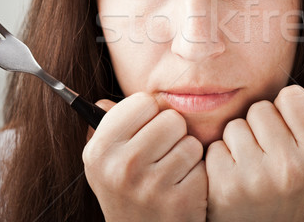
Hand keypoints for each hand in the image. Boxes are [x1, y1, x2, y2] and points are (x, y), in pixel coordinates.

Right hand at [82, 92, 206, 221]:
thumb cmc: (126, 188)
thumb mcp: (105, 162)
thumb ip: (107, 128)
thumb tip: (103, 101)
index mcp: (100, 150)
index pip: (143, 102)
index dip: (150, 114)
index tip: (146, 129)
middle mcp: (122, 167)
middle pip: (172, 119)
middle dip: (172, 133)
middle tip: (161, 154)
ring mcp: (151, 186)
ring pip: (190, 142)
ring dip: (186, 154)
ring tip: (171, 172)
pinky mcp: (179, 201)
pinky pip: (203, 165)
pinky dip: (197, 174)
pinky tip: (182, 187)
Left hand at [205, 85, 303, 221]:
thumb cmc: (286, 186)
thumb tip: (285, 82)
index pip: (292, 96)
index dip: (284, 109)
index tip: (285, 126)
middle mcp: (291, 166)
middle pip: (260, 108)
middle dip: (258, 125)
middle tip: (265, 152)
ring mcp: (257, 177)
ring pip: (235, 125)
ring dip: (237, 141)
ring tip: (249, 166)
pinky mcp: (226, 186)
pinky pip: (216, 146)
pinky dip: (221, 159)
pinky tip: (233, 177)